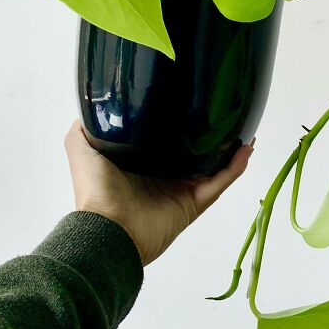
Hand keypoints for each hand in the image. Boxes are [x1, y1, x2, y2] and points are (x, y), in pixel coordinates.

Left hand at [64, 122, 253, 264]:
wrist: (108, 228)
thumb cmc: (94, 189)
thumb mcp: (81, 148)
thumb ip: (84, 128)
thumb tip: (94, 106)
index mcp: (139, 162)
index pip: (163, 140)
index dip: (177, 123)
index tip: (190, 100)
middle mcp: (162, 175)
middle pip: (193, 152)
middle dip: (209, 136)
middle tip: (224, 113)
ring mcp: (180, 191)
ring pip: (212, 166)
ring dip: (229, 149)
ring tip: (245, 129)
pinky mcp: (193, 204)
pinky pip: (219, 183)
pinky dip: (234, 168)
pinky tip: (246, 149)